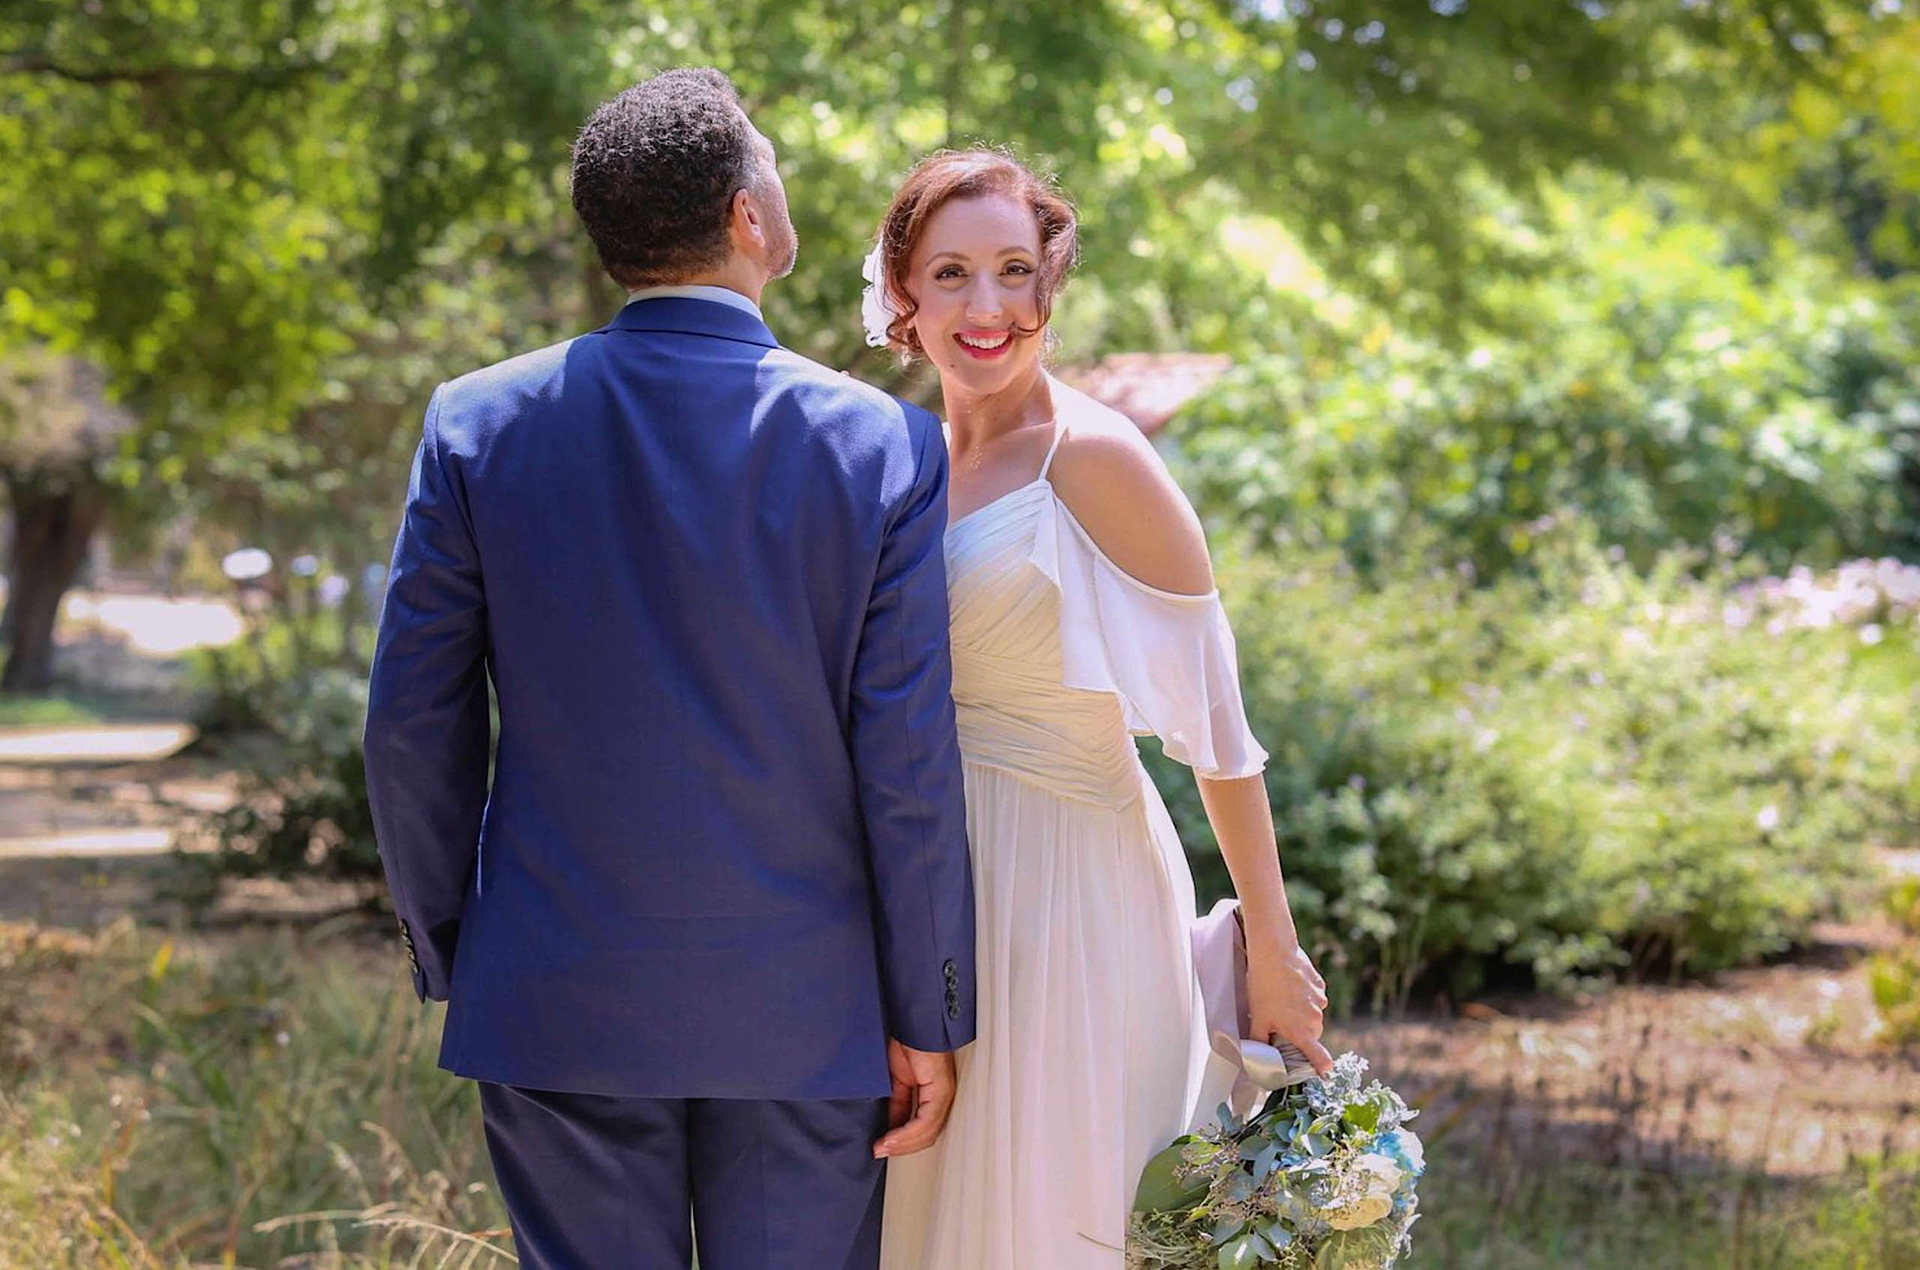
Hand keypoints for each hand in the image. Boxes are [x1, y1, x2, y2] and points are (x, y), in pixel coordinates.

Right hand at [874, 1039, 956, 1158]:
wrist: (906, 1018)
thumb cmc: (902, 1041)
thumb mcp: (893, 1080)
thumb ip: (895, 1104)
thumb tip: (888, 1129)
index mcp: (931, 1093)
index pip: (920, 1129)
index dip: (900, 1143)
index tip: (879, 1148)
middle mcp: (941, 1095)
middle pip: (926, 1135)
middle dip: (900, 1148)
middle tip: (878, 1152)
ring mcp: (943, 1092)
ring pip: (927, 1132)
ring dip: (902, 1144)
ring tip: (881, 1147)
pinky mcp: (941, 1088)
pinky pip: (926, 1120)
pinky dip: (906, 1133)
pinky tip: (890, 1137)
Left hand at [1245, 933, 1334, 1075]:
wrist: (1274, 952)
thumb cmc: (1264, 987)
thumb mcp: (1257, 1018)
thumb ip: (1258, 1042)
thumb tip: (1254, 1059)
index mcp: (1301, 1032)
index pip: (1321, 1058)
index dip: (1322, 1067)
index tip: (1322, 1073)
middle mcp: (1315, 1019)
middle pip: (1311, 1035)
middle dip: (1299, 1033)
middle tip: (1280, 1023)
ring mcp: (1320, 1001)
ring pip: (1312, 1016)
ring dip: (1301, 1014)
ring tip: (1282, 1000)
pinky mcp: (1320, 986)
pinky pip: (1314, 999)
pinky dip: (1304, 997)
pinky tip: (1289, 987)